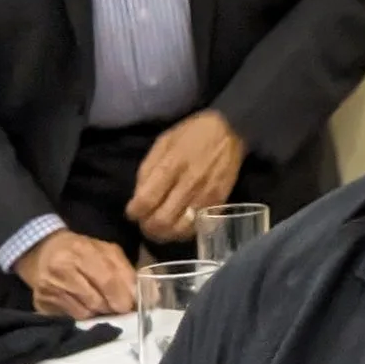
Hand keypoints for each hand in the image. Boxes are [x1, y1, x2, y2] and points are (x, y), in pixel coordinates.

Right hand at [14, 231, 137, 319]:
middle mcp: (61, 269)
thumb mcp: (105, 250)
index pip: (106, 279)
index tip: (131, 305)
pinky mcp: (42, 303)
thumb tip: (139, 294)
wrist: (42, 252)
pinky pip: (71, 318)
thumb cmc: (80, 250)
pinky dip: (83, 316)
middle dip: (112, 307)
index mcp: (81, 250)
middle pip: (96, 300)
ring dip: (99, 313)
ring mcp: (49, 289)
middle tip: (119, 307)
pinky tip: (85, 306)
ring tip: (102, 305)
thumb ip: (124, 270)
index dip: (121, 295)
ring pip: (84, 313)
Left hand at [126, 111, 245, 243]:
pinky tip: (179, 224)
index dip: (134, 212)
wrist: (231, 130)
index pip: (145, 201)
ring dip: (165, 233)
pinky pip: (197, 227)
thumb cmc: (193, 133)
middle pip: (161, 221)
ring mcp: (205, 195)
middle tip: (145, 222)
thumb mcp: (164, 142)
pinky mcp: (219, 202)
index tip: (133, 211)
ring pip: (179, 230)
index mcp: (172, 165)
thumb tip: (138, 196)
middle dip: (147, 227)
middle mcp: (189, 183)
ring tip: (161, 227)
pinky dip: (184, 231)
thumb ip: (148, 168)